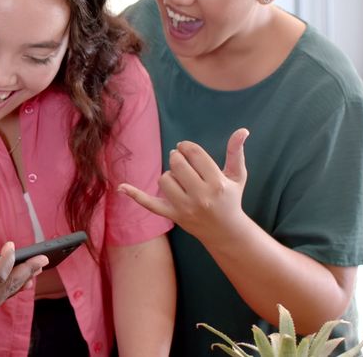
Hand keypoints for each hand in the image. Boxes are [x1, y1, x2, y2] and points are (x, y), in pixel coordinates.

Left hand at [119, 128, 249, 242]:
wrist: (226, 232)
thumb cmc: (231, 198)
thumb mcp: (237, 176)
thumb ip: (236, 152)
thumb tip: (242, 130)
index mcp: (217, 183)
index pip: (194, 154)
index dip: (186, 146)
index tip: (186, 148)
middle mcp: (201, 196)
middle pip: (177, 164)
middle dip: (177, 158)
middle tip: (182, 162)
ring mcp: (185, 208)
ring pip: (164, 179)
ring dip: (170, 175)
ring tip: (180, 180)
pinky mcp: (172, 215)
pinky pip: (149, 204)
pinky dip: (135, 195)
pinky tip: (120, 187)